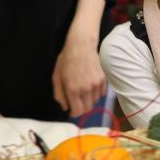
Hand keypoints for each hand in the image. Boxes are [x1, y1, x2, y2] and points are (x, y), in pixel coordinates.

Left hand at [52, 0, 106, 116]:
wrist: (81, 45)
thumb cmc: (66, 60)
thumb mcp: (56, 77)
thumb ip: (59, 94)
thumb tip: (65, 108)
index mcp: (72, 89)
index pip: (77, 111)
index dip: (74, 113)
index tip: (71, 111)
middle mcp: (86, 89)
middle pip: (87, 109)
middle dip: (81, 108)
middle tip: (77, 102)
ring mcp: (96, 84)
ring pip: (94, 101)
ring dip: (88, 100)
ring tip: (83, 90)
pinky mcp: (103, 80)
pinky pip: (101, 94)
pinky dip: (96, 93)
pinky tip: (90, 85)